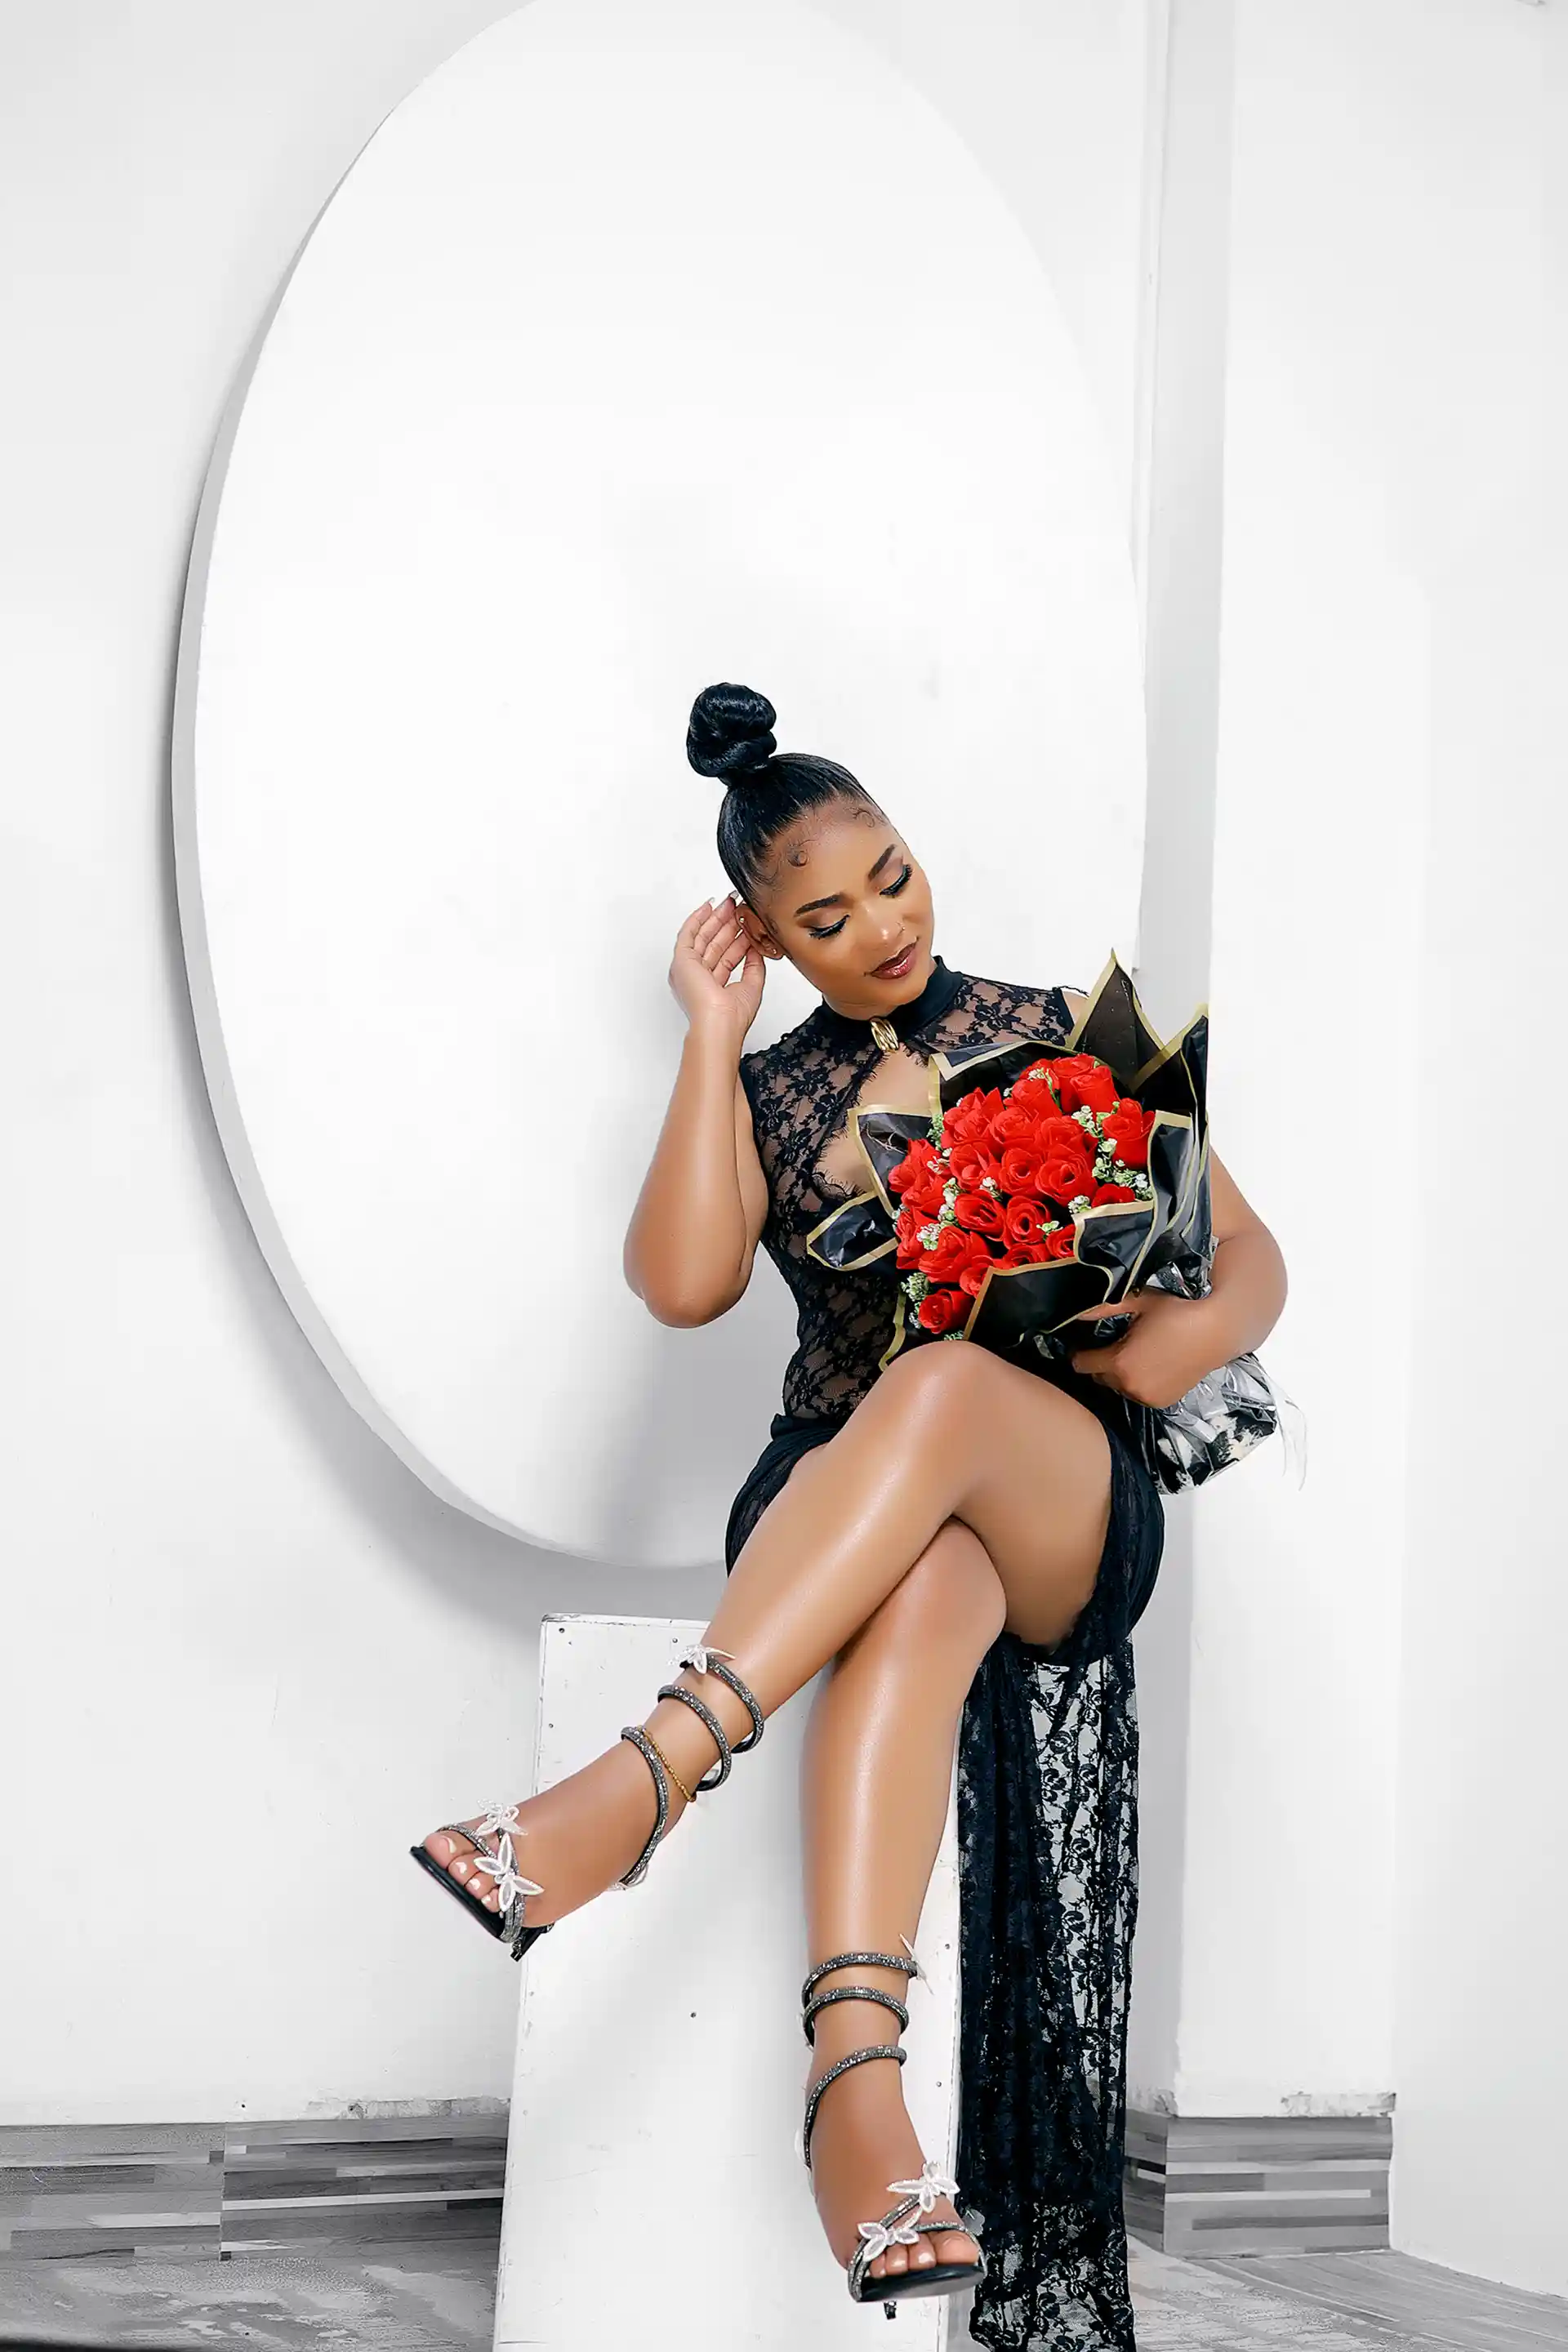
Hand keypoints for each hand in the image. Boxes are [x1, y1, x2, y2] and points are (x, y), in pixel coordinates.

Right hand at [669, 893, 765, 1047]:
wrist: (719, 1021)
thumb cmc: (732, 1016)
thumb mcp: (752, 985)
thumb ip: (754, 966)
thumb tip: (756, 948)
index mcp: (712, 986)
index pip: (727, 957)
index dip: (738, 939)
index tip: (747, 926)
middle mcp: (698, 976)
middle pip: (714, 943)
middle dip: (727, 924)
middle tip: (738, 908)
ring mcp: (689, 968)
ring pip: (703, 936)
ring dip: (716, 918)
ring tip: (729, 903)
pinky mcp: (682, 960)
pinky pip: (688, 934)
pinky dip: (697, 919)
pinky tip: (707, 907)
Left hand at [1066, 1289, 1214, 1410]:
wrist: (1216, 1332)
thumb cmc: (1177, 1313)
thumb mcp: (1139, 1303)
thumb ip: (1105, 1308)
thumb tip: (1079, 1311)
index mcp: (1119, 1363)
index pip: (1081, 1364)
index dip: (1081, 1352)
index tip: (1086, 1344)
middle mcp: (1130, 1385)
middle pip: (1099, 1377)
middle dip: (1101, 1363)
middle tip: (1115, 1345)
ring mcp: (1146, 1397)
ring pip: (1118, 1387)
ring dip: (1120, 1375)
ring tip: (1136, 1355)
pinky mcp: (1161, 1402)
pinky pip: (1138, 1394)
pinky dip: (1139, 1383)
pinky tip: (1150, 1366)